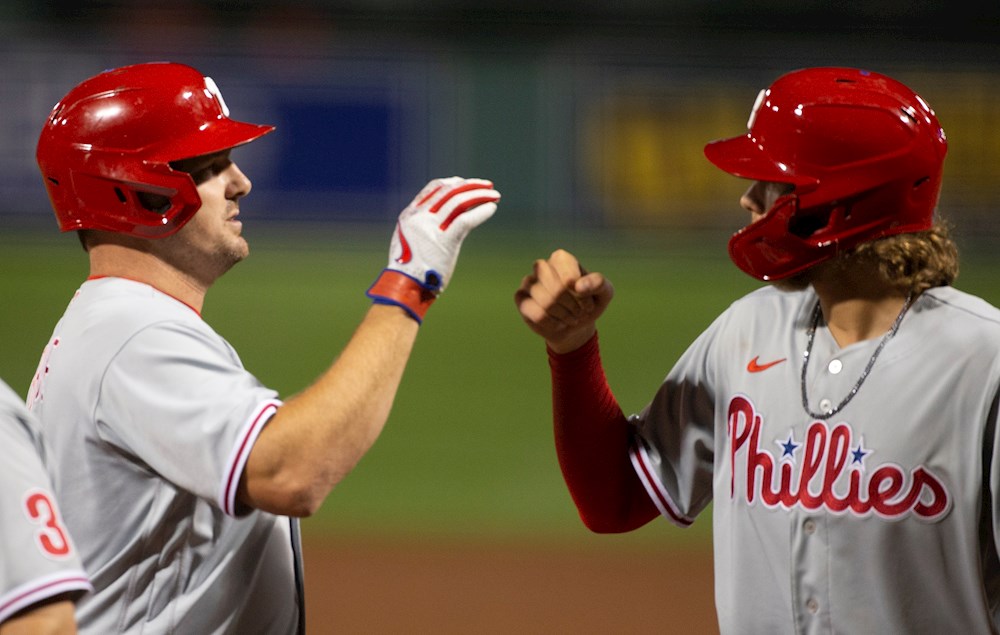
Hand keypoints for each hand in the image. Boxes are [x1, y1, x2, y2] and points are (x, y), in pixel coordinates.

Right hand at [367, 177, 499, 322]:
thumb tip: (443, 217)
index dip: (453, 183)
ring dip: (480, 195)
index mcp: (410, 214)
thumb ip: (422, 225)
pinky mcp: (445, 241)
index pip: (434, 188)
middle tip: (488, 185)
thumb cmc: (410, 268)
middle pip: (449, 191)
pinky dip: (481, 212)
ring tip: (495, 195)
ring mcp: (431, 228)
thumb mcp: (409, 239)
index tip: (466, 182)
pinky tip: (491, 209)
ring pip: (459, 202)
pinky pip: (466, 220)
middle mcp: (420, 217)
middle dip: (471, 185)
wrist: (405, 286)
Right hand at [514, 249, 613, 352]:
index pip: (569, 278)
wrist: (575, 324)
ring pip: (546, 302)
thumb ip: (598, 283)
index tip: (589, 303)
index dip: (581, 295)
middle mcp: (541, 266)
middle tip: (580, 313)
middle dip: (572, 307)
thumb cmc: (589, 303)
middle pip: (557, 290)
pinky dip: (551, 323)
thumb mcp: (604, 293)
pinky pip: (536, 314)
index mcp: (561, 259)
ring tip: (571, 318)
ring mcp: (528, 282)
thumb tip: (578, 287)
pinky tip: (557, 323)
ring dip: (564, 316)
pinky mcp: (521, 299)